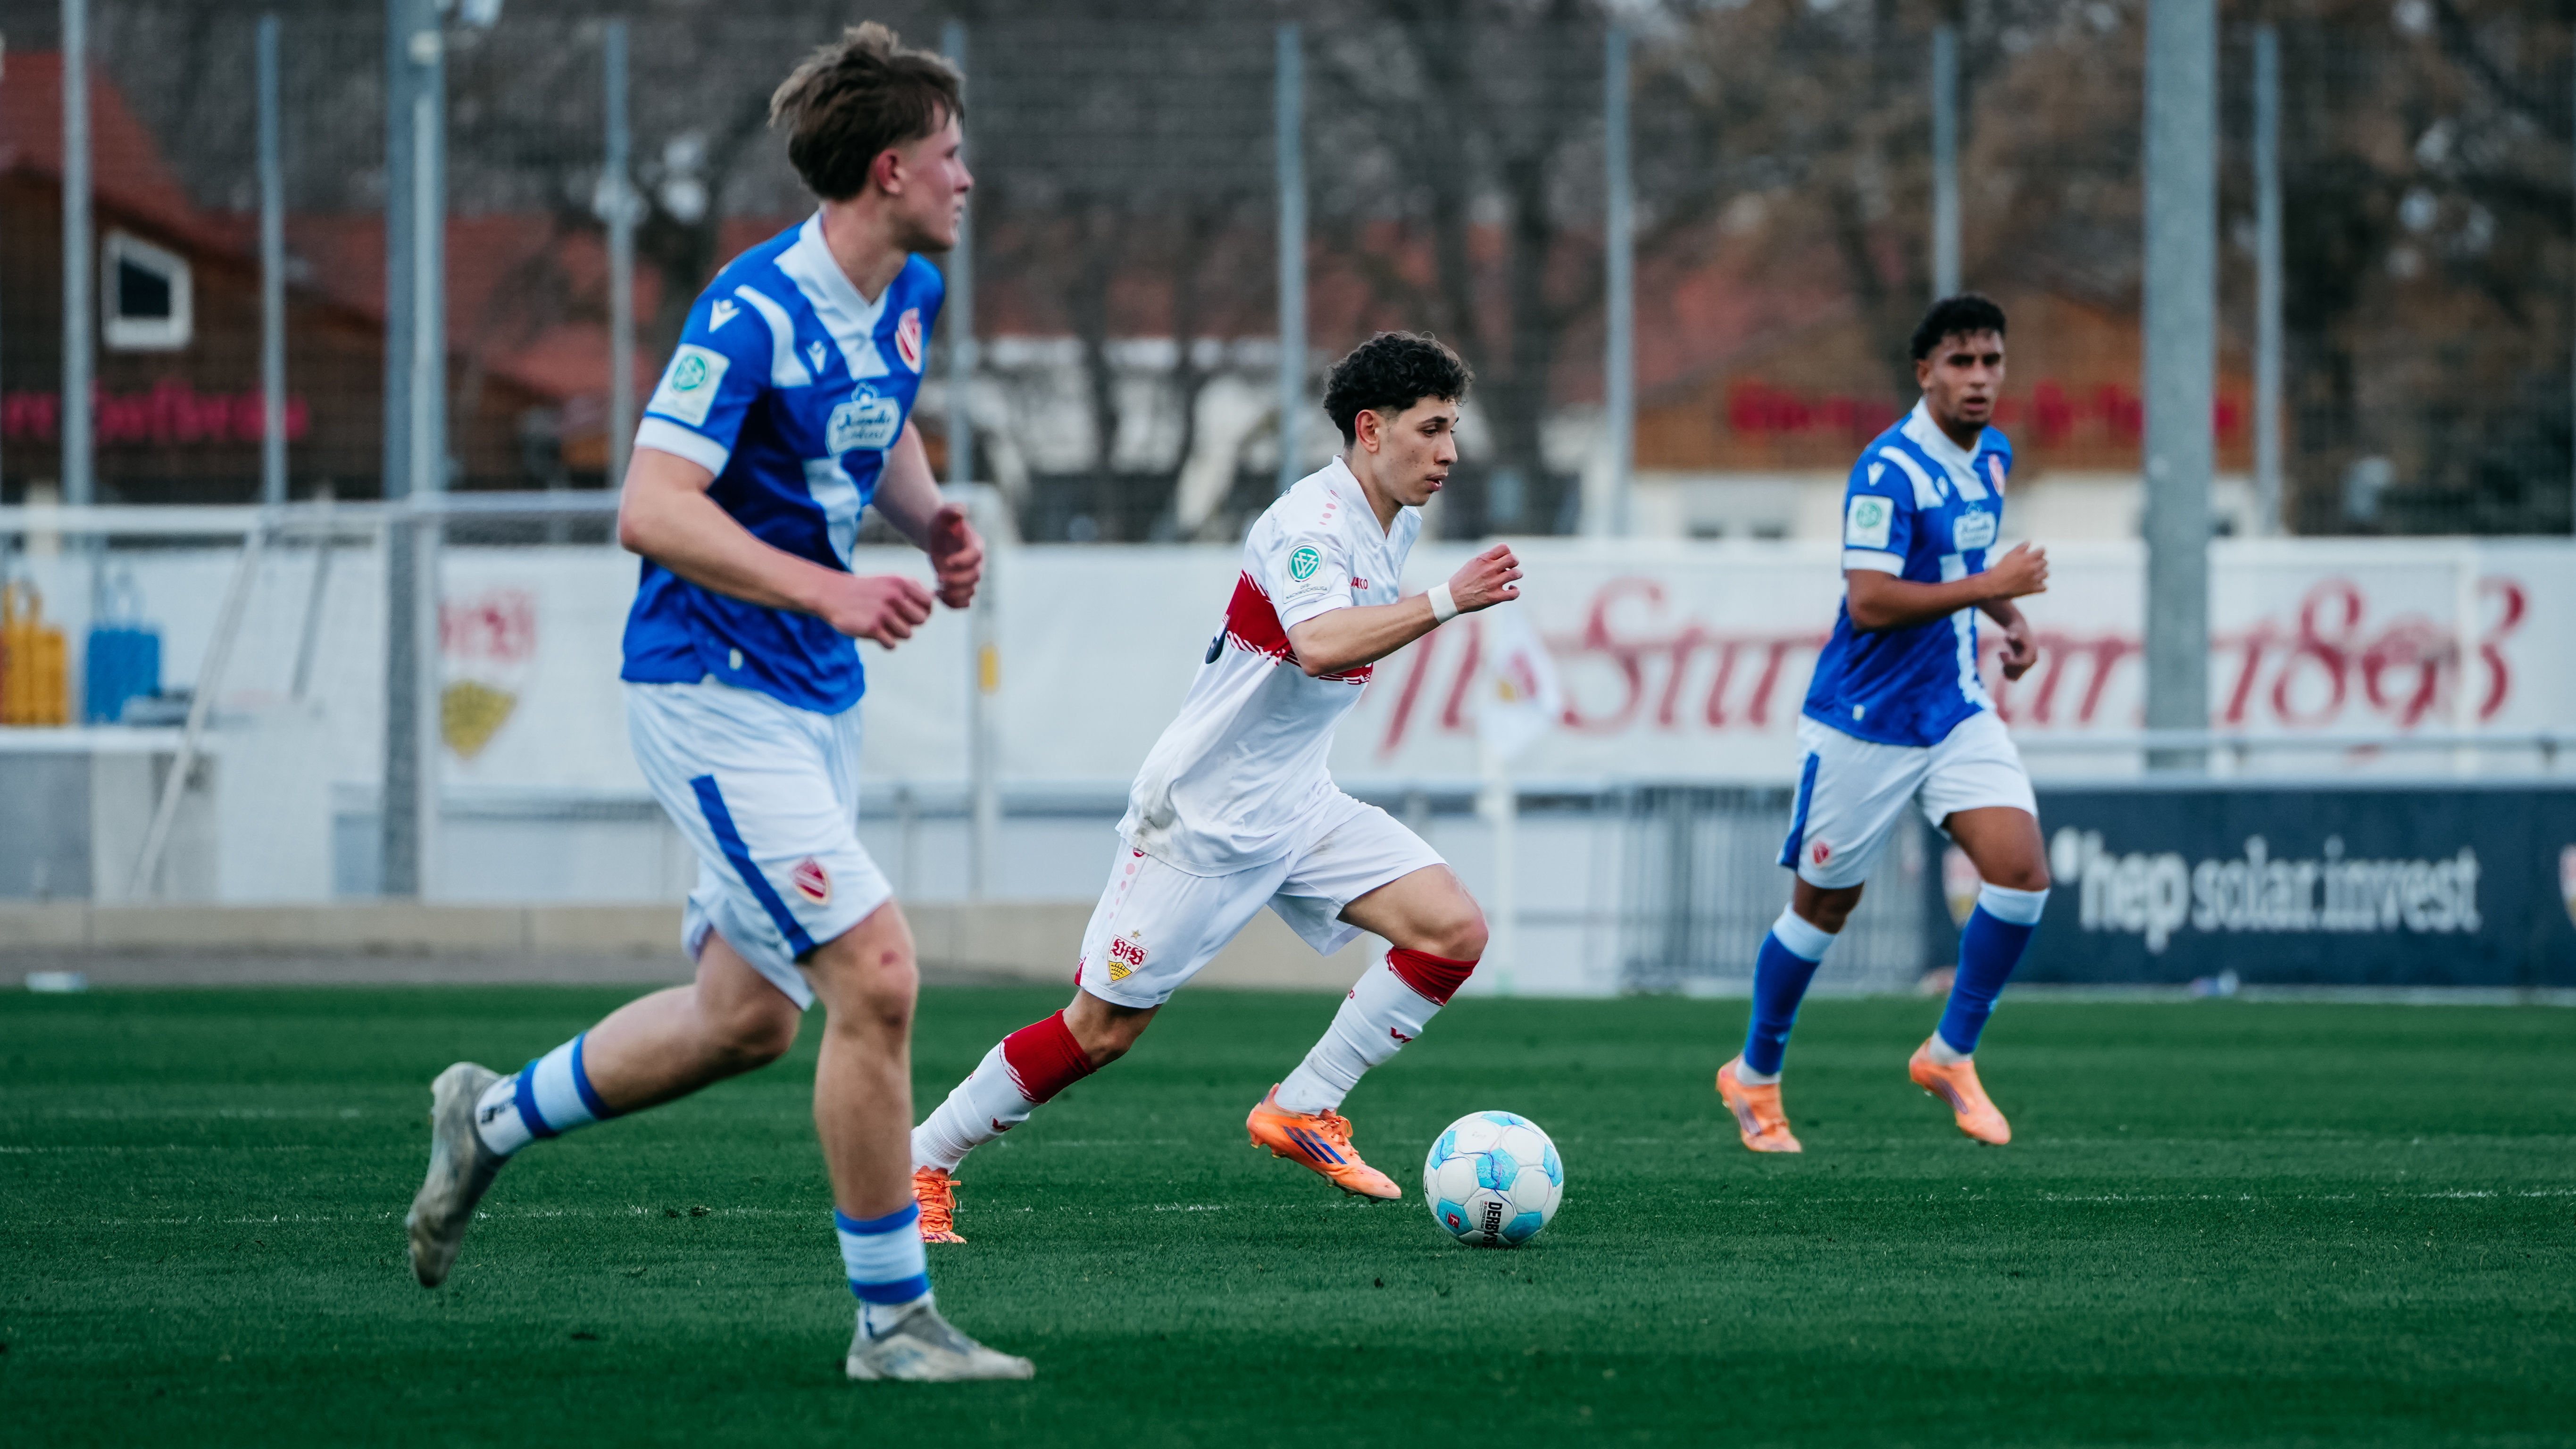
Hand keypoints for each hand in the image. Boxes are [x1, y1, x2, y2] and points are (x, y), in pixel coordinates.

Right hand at [814, 572, 933, 647]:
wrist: (832, 594)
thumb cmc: (865, 590)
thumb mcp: (889, 580)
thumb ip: (912, 588)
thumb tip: (933, 599)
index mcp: (901, 582)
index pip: (929, 602)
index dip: (924, 610)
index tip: (911, 612)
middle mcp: (894, 596)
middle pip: (921, 620)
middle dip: (911, 622)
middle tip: (896, 620)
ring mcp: (883, 612)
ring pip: (908, 634)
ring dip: (897, 633)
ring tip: (883, 625)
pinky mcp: (872, 627)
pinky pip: (892, 644)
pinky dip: (886, 643)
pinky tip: (876, 634)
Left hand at [926, 503, 983, 608]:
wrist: (938, 537)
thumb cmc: (941, 525)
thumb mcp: (943, 515)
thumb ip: (951, 511)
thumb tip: (961, 510)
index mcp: (976, 545)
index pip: (975, 556)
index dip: (963, 561)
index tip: (947, 562)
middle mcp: (977, 563)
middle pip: (973, 577)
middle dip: (956, 580)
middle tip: (938, 578)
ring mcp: (970, 576)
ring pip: (969, 592)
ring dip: (953, 594)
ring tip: (937, 588)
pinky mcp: (962, 587)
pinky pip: (964, 602)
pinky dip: (953, 604)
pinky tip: (938, 597)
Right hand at [1446, 543, 1522, 613]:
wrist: (1453, 597)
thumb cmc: (1463, 580)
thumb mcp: (1473, 563)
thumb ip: (1487, 558)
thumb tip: (1503, 557)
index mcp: (1483, 559)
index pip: (1505, 548)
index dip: (1507, 553)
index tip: (1503, 559)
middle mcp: (1489, 569)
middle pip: (1513, 559)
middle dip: (1514, 562)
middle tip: (1510, 568)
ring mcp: (1493, 583)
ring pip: (1517, 574)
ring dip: (1517, 574)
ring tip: (1511, 578)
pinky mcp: (1495, 597)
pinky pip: (1514, 593)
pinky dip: (1515, 591)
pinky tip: (1511, 589)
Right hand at [1982, 542, 2048, 600]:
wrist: (1994, 585)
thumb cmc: (2000, 569)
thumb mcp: (2009, 555)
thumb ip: (2020, 548)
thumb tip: (2029, 543)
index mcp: (2028, 558)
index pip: (2042, 551)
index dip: (2039, 551)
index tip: (2036, 553)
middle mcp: (2033, 568)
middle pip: (2045, 562)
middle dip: (2039, 562)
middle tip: (2032, 564)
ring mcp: (2034, 579)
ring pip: (2046, 574)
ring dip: (2041, 573)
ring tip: (2033, 574)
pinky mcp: (2032, 589)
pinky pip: (2044, 587)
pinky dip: (2041, 586)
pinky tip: (2035, 584)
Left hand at [1995, 617, 2037, 680]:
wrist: (2019, 630)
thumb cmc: (2016, 629)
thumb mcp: (2014, 630)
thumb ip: (2013, 634)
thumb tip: (2011, 636)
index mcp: (2032, 653)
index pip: (2021, 663)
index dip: (2009, 662)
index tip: (2000, 653)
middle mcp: (2032, 661)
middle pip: (2018, 671)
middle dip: (2006, 665)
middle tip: (2000, 653)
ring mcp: (2028, 666)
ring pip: (2015, 677)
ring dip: (2005, 670)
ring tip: (2002, 657)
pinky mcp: (2023, 668)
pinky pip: (2014, 678)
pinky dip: (2006, 673)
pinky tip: (2003, 664)